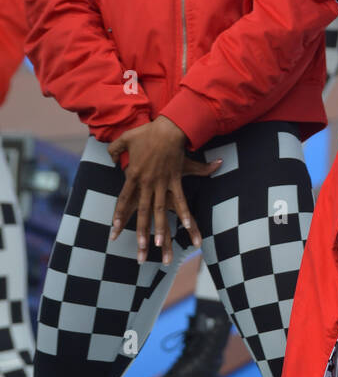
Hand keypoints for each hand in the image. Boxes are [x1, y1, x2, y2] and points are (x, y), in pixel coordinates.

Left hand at [107, 116, 222, 263]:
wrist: (168, 128)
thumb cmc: (147, 132)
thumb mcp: (125, 139)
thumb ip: (115, 150)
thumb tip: (110, 158)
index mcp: (133, 174)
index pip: (123, 198)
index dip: (119, 214)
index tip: (114, 229)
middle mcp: (147, 182)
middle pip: (142, 210)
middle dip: (141, 231)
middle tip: (139, 248)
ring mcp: (162, 182)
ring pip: (160, 210)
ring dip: (160, 228)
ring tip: (159, 245)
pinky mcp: (176, 179)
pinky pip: (181, 199)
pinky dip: (185, 212)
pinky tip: (188, 226)